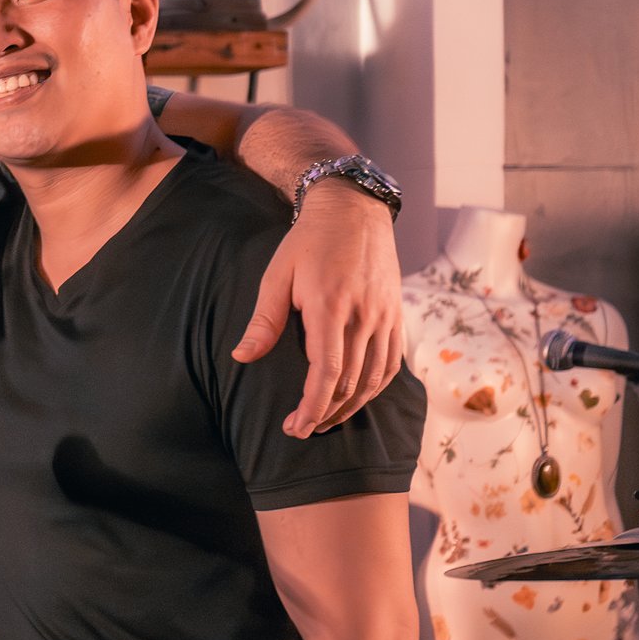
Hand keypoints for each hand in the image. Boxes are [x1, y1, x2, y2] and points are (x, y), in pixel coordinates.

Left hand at [233, 184, 403, 436]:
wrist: (353, 210)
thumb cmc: (307, 242)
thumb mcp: (277, 275)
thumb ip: (264, 320)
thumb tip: (242, 358)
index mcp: (330, 307)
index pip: (326, 373)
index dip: (312, 407)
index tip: (295, 427)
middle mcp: (363, 316)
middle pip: (351, 382)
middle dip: (325, 413)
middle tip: (302, 429)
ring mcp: (385, 317)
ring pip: (374, 379)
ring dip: (351, 407)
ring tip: (326, 421)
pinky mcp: (396, 315)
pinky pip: (391, 363)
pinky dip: (375, 387)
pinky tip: (357, 398)